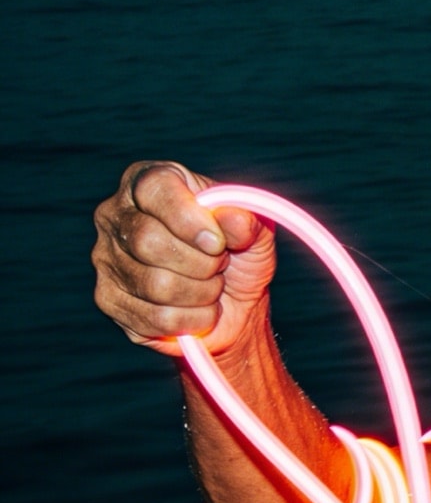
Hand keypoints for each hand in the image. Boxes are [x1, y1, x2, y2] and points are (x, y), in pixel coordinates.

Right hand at [91, 161, 274, 356]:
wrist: (233, 308)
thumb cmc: (238, 258)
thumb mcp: (254, 233)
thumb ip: (246, 220)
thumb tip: (234, 221)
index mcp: (147, 182)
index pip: (155, 189)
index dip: (190, 219)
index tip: (218, 242)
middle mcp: (115, 214)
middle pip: (148, 240)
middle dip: (201, 263)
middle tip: (219, 266)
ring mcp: (105, 258)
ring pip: (156, 284)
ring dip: (202, 293)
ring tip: (212, 288)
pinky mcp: (109, 300)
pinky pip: (156, 318)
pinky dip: (193, 320)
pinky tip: (200, 311)